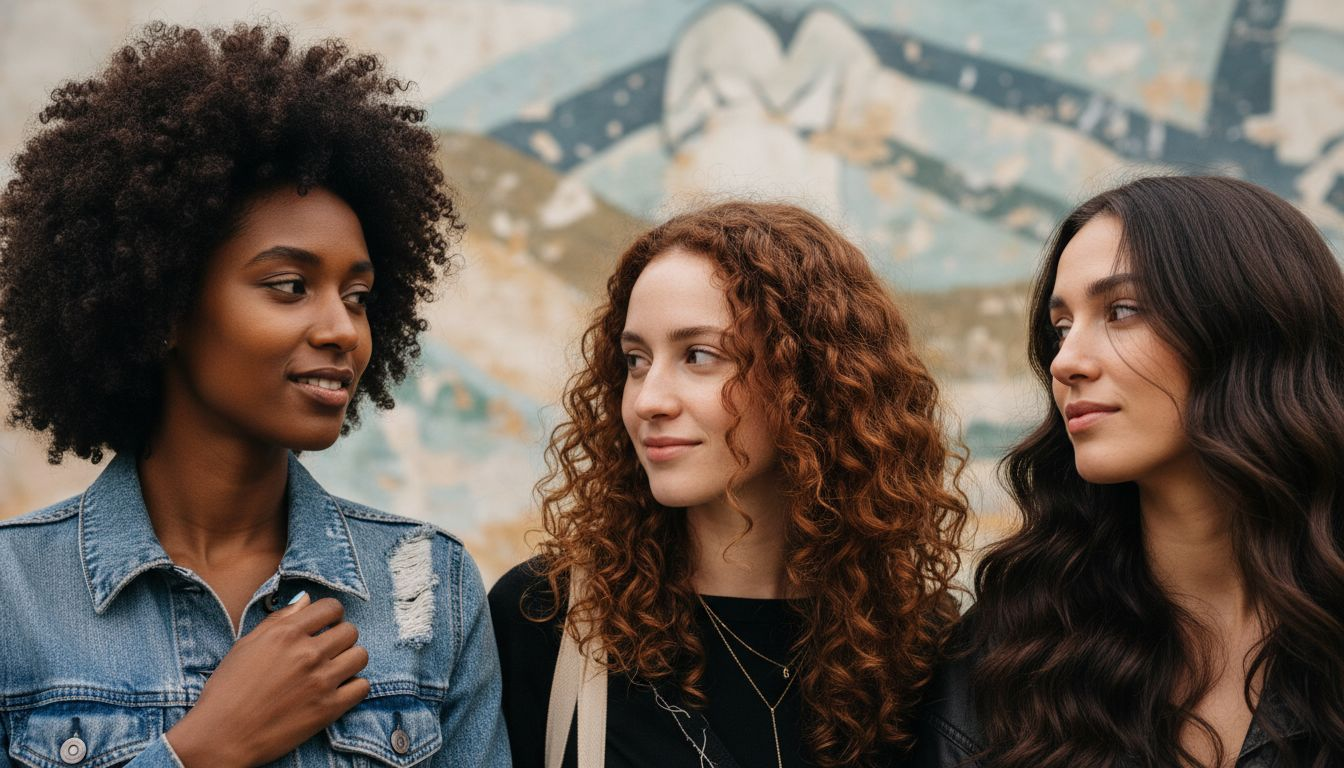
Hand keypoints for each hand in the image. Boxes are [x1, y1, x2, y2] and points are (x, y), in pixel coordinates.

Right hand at [165, 593, 369, 767]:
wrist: (221, 737)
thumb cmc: (227, 690)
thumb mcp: (246, 645)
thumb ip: (279, 619)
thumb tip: (306, 598)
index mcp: (287, 634)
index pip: (332, 607)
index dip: (331, 615)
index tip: (325, 625)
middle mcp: (308, 653)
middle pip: (350, 631)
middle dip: (340, 637)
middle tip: (327, 650)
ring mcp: (321, 681)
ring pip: (360, 656)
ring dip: (350, 660)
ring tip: (334, 669)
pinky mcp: (329, 708)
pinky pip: (362, 687)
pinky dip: (354, 687)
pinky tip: (337, 690)